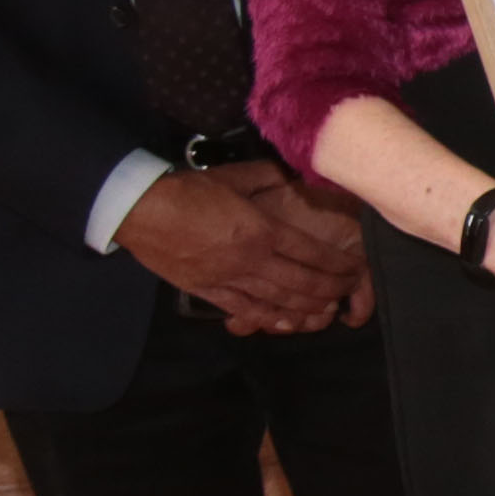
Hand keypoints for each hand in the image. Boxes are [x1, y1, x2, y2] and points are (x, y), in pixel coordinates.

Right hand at [120, 160, 369, 334]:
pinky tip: (286, 323)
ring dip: (307, 308)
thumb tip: (292, 172)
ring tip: (327, 310)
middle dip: (331, 289)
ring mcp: (230, 279)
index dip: (337, 264)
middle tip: (348, 291)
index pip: (312, 253)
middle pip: (303, 283)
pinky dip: (270, 319)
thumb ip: (267, 177)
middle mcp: (252, 260)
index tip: (354, 268)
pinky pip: (246, 311)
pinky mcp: (208, 291)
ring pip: (279, 302)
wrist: (140, 210)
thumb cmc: (186, 190)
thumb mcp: (233, 176)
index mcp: (262, 231)